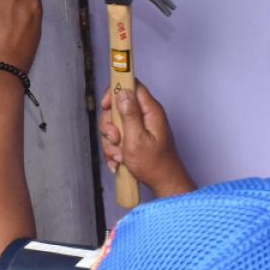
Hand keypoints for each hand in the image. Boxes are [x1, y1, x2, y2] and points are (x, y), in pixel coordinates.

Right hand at [99, 81, 195, 197]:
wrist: (163, 184)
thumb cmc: (154, 165)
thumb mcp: (137, 139)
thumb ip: (129, 114)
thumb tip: (122, 92)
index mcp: (150, 111)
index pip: (131, 86)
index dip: (115, 91)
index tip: (106, 105)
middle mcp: (145, 116)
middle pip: (117, 107)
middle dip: (110, 125)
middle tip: (116, 139)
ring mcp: (139, 127)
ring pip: (114, 125)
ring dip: (111, 142)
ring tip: (120, 155)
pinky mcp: (135, 138)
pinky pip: (117, 138)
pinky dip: (114, 150)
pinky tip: (119, 160)